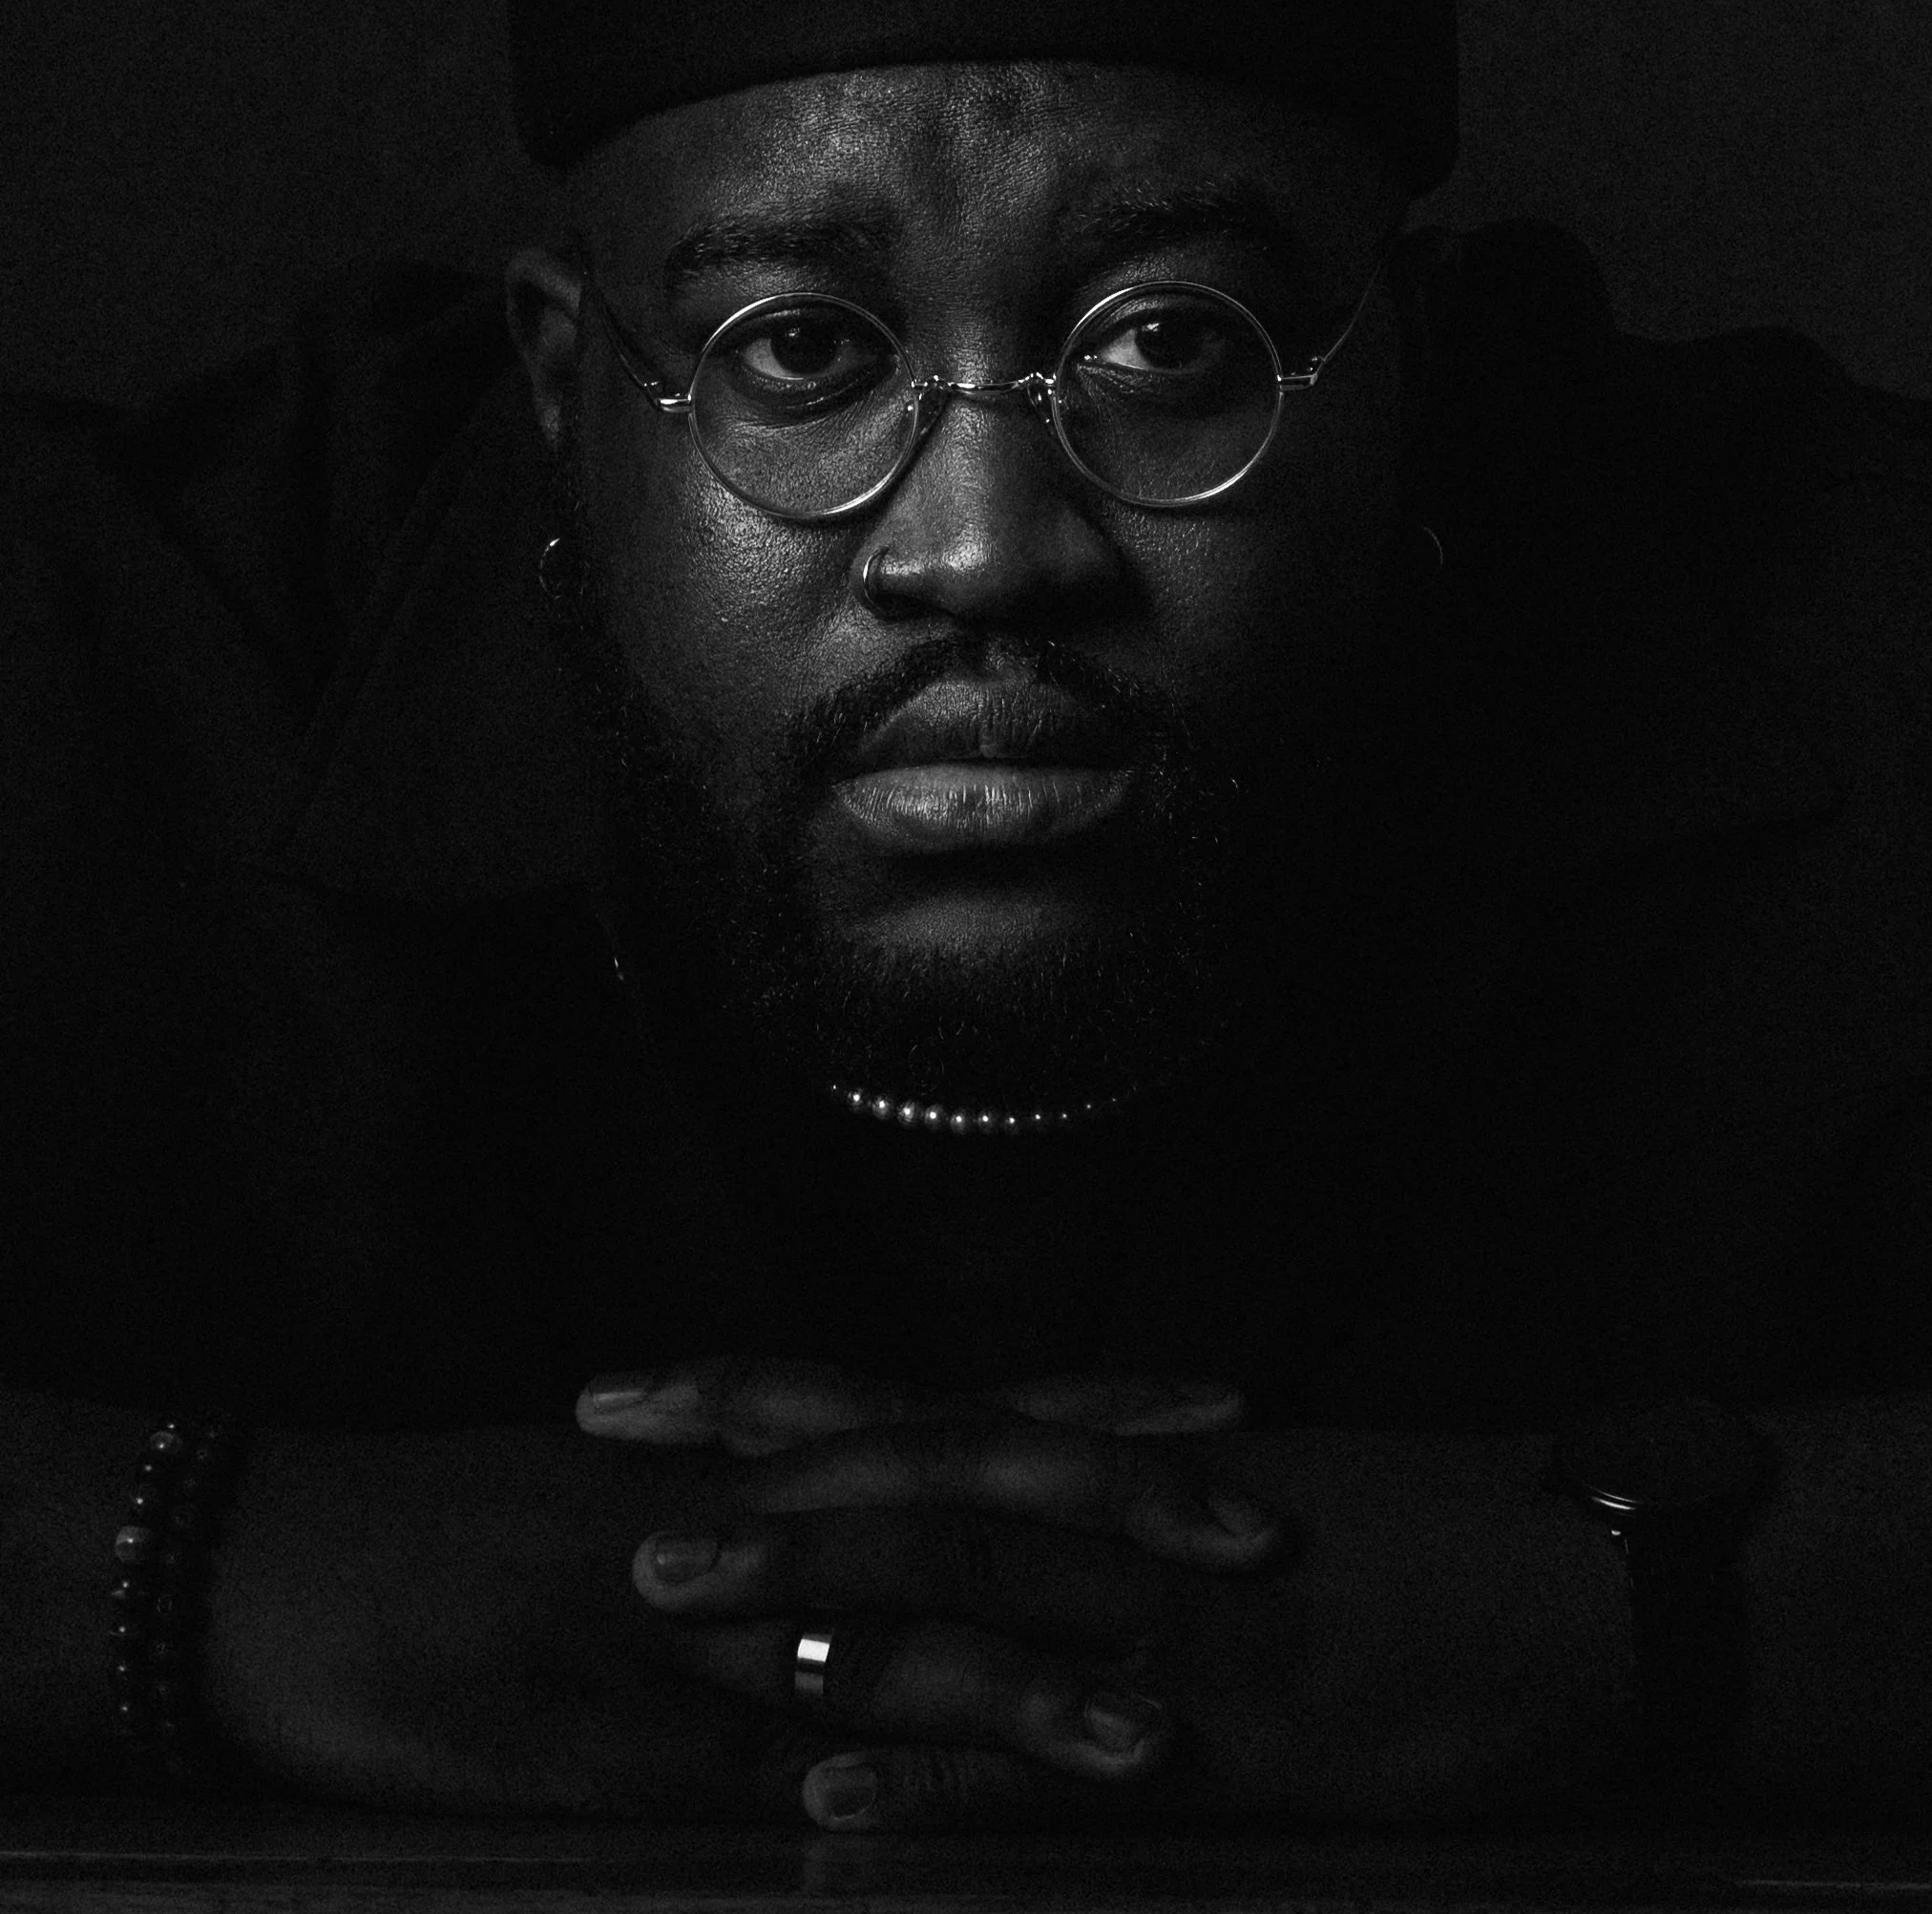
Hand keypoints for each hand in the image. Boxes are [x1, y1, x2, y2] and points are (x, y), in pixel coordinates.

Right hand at [190, 1368, 1249, 1817]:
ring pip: (870, 1640)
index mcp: (744, 1453)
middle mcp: (734, 1510)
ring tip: (1151, 1731)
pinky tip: (919, 1826)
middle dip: (1108, 1511)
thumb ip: (742, 1497)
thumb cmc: (443, 1529)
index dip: (1087, 1408)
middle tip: (1259, 1530)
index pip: (950, 1412)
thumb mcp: (614, 1488)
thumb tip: (845, 1504)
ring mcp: (669, 1623)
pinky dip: (835, 1791)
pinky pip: (735, 1767)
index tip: (1221, 1406)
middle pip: (949, 1493)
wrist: (268, 1558)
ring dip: (1017, 1686)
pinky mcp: (592, 1735)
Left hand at [584, 1373, 1634, 1831]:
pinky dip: (941, 1778)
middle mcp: (1114, 1518)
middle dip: (743, 1462)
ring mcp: (1161, 1616)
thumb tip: (999, 1504)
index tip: (639, 1391)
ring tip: (666, 1599)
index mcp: (1107, 1466)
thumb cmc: (1415, 1538)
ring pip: (959, 1586)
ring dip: (810, 1588)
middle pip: (902, 1466)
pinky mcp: (1224, 1730)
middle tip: (596, 1449)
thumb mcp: (1241, 1495)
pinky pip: (1055, 1760)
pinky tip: (832, 1799)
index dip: (765, 1398)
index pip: (904, 1410)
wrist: (1581, 1577)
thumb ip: (1108, 1501)